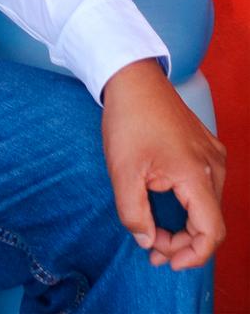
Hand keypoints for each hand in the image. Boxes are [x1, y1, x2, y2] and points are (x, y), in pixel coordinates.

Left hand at [101, 58, 225, 269]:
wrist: (132, 77)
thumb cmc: (128, 120)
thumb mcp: (123, 171)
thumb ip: (134, 214)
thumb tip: (147, 240)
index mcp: (198, 174)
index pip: (211, 232)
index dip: (191, 255)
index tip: (164, 260)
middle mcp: (215, 166)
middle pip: (211, 222)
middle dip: (182, 242)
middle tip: (151, 246)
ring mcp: (213, 155)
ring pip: (209, 206)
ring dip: (185, 224)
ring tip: (154, 229)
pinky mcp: (206, 147)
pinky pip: (206, 187)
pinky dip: (188, 204)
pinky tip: (164, 204)